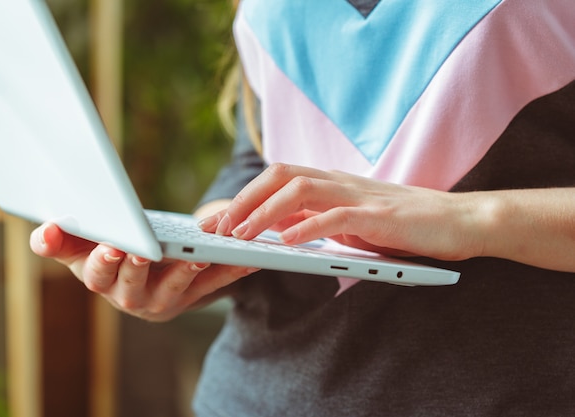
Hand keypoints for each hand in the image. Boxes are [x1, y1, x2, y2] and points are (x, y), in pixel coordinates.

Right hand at [30, 223, 258, 321]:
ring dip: (187, 273)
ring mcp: (163, 299)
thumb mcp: (80, 247)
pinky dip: (229, 272)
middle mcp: (130, 297)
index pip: (97, 275)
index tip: (110, 246)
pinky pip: (212, 285)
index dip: (102, 262)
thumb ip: (59, 240)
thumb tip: (45, 231)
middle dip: (139, 268)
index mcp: (101, 281)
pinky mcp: (192, 297)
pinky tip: (247, 260)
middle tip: (145, 251)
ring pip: (175, 288)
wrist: (143, 271)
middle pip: (133, 285)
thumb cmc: (106, 253)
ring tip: (200, 257)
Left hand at [199, 163, 485, 261]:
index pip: (278, 178)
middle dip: (245, 199)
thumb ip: (317, 221)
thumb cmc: (404, 225)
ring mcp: (359, 195)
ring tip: (242, 235)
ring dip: (265, 212)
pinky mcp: (379, 214)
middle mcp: (340, 182)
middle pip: (280, 175)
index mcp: (332, 184)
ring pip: (300, 190)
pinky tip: (287, 243)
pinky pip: (336, 215)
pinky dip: (308, 227)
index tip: (218, 220)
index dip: (245, 196)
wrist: (459, 220)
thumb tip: (280, 228)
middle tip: (219, 228)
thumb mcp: (350, 223)